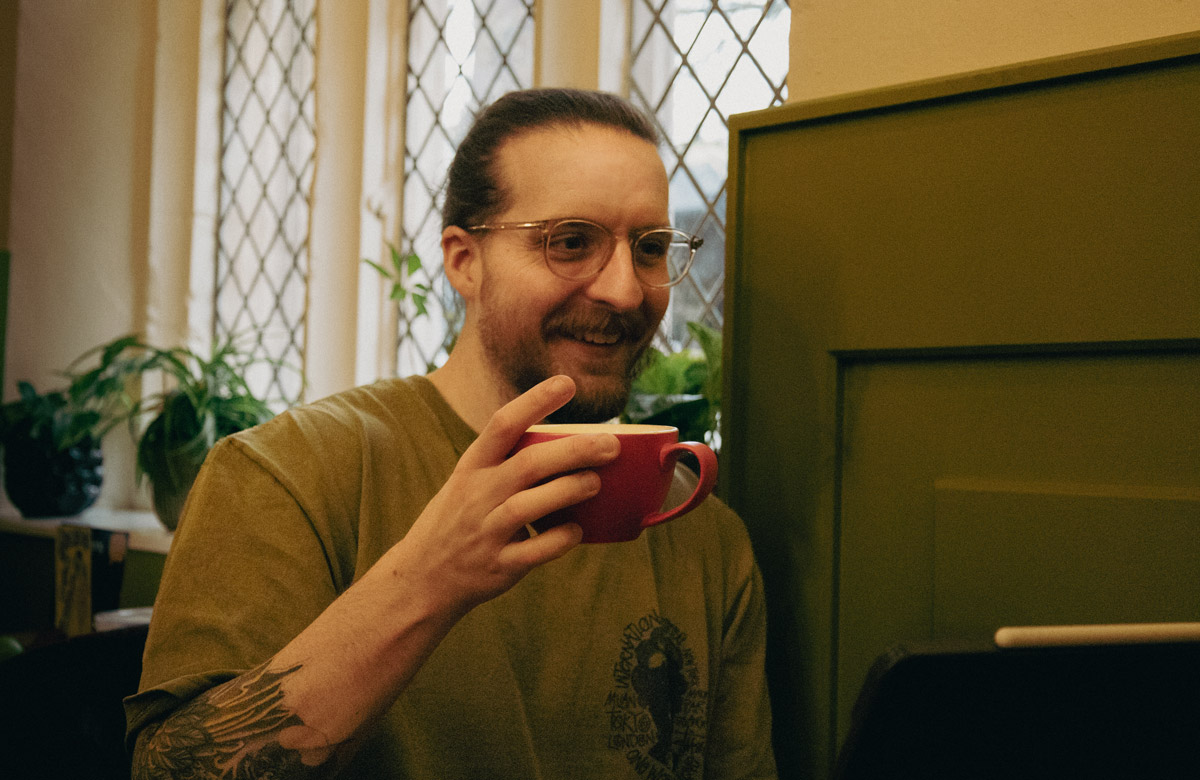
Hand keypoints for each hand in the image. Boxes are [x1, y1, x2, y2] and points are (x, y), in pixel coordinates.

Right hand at [391, 375, 619, 615]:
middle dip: (572, 451)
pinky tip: (577, 530)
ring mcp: (486, 532)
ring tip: (595, 482)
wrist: (423, 577)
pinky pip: (534, 551)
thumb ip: (507, 463)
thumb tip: (572, 445)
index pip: (502, 424)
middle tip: (611, 444)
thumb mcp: (469, 482)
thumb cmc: (459, 520)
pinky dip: (559, 539)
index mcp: (471, 467)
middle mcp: (477, 495)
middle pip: (527, 464)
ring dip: (568, 491)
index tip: (568, 384)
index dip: (535, 401)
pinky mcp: (499, 566)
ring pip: (528, 506)